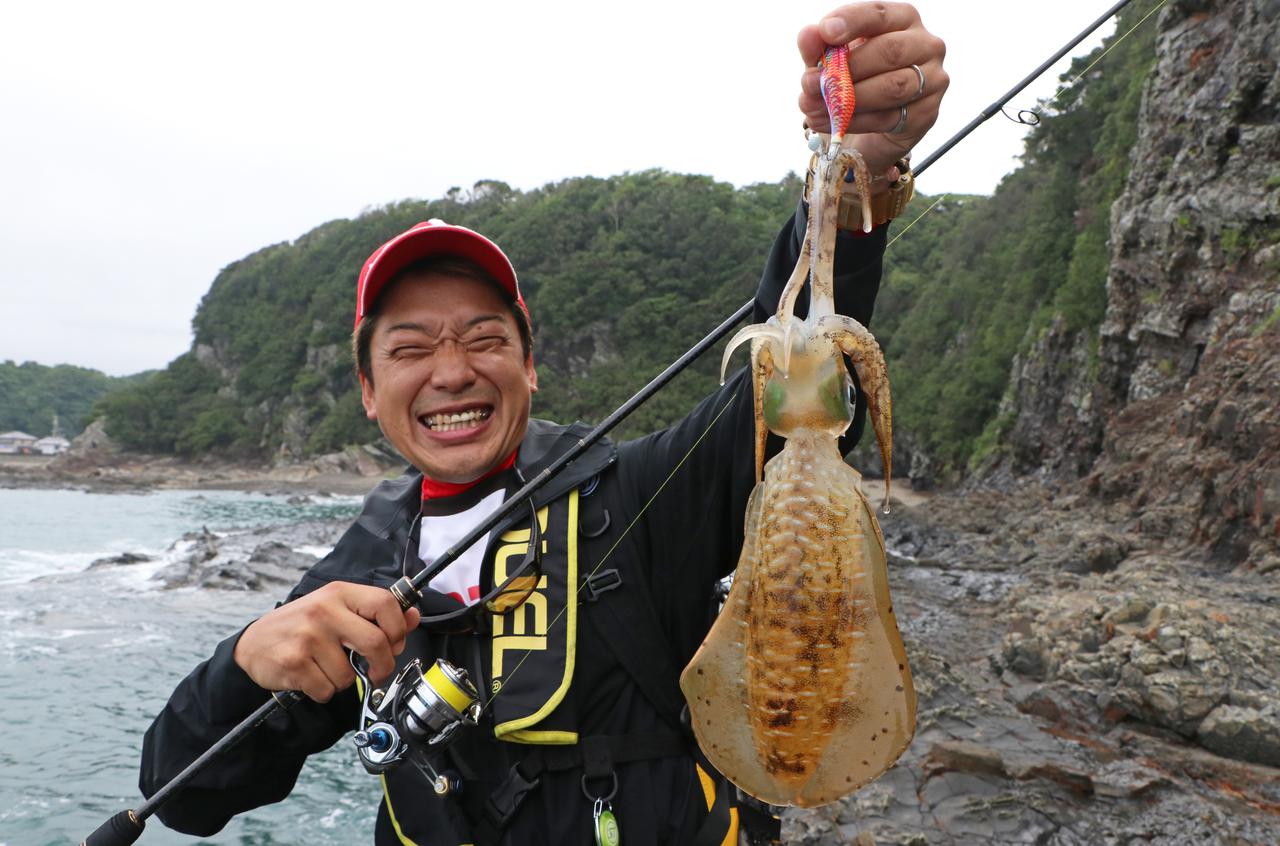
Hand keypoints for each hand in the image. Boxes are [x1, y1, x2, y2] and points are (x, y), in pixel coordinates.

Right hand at [234, 581, 420, 701]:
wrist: (253, 644)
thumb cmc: (301, 626)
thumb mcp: (337, 609)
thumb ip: (375, 613)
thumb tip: (412, 616)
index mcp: (339, 593)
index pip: (386, 604)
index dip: (398, 629)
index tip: (394, 644)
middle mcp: (324, 611)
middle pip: (376, 643)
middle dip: (383, 666)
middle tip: (376, 673)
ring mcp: (308, 637)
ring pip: (350, 675)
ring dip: (343, 681)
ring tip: (326, 667)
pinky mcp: (294, 663)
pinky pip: (327, 690)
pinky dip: (323, 691)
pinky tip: (311, 676)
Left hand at [798, 3, 948, 177]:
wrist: (874, 120)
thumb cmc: (858, 76)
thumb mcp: (834, 58)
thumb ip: (820, 46)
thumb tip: (808, 34)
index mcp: (903, 19)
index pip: (880, 13)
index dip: (852, 21)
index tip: (825, 31)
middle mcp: (926, 45)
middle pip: (890, 51)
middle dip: (846, 68)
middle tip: (809, 82)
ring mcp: (932, 80)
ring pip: (891, 88)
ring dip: (847, 100)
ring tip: (813, 107)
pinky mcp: (926, 114)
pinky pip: (888, 118)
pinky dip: (853, 121)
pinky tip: (830, 122)